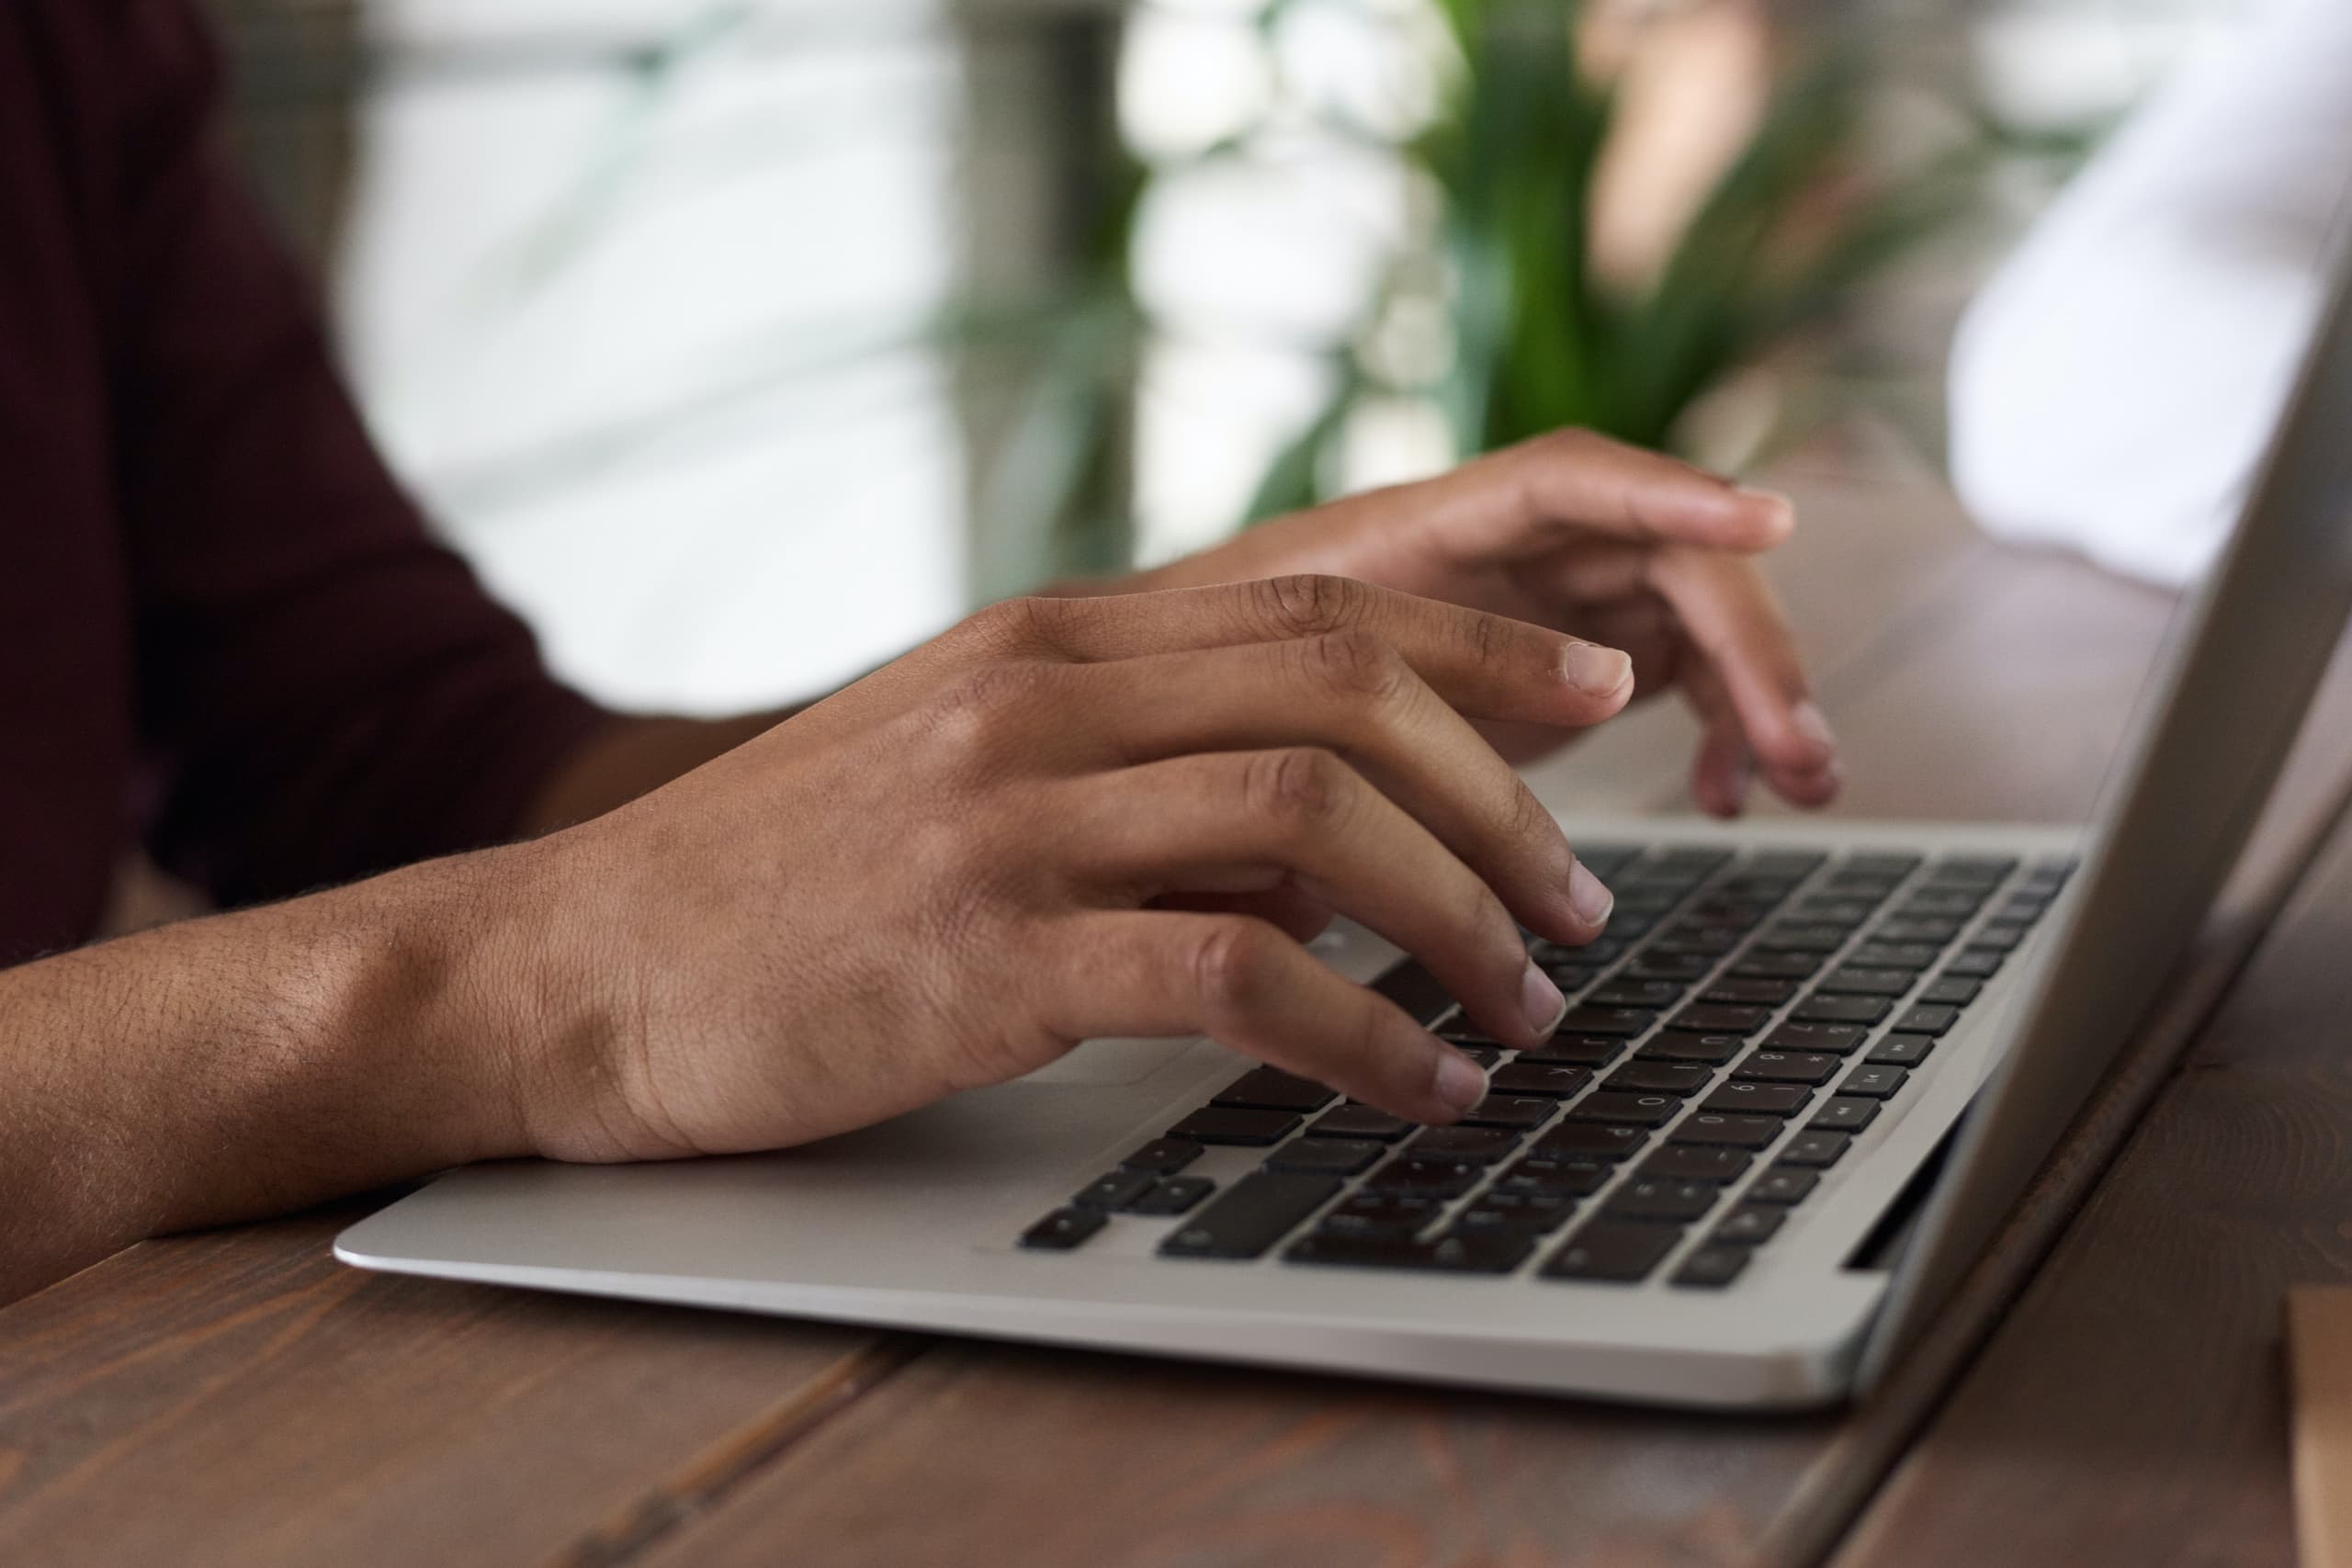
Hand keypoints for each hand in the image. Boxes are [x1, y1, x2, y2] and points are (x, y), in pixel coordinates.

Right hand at [509, 577, 1635, 1161]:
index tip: (1596, 691)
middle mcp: (1043, 696)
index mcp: (1050, 637)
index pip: (1323, 605)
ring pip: (1316, 820)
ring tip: (1525, 1003)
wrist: (575, 964)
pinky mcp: (984, 953)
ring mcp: (1011, 817)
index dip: (1486, 643)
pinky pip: (1233, 977)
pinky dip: (1361, 1036)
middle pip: (1351, 692)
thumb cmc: (780, 881)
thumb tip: (1326, 838)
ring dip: (1458, 918)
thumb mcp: (962, 767)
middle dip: (1507, 797)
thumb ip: (1135, 767)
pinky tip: (1419, 1088)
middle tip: (1580, 901)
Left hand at [1124, 430, 1839, 815]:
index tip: (1765, 524)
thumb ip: (1296, 724)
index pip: (1567, 481)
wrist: (1169, 700)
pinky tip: (1728, 796)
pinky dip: (1716, 729)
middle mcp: (1501, 549)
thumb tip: (1348, 823)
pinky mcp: (1564, 662)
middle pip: (1664, 559)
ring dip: (1756, 693)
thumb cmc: (1189, 683)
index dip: (1668, 494)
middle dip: (1748, 644)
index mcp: (1420, 529)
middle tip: (1799, 747)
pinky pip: (1676, 674)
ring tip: (1799, 784)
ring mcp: (1542, 601)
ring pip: (1689, 620)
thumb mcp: (1228, 697)